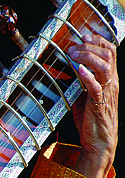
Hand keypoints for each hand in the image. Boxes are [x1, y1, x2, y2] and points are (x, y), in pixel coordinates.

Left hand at [67, 34, 118, 177]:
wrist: (99, 141)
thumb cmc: (91, 117)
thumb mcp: (85, 93)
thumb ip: (81, 79)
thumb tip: (67, 64)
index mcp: (108, 78)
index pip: (110, 51)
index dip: (98, 41)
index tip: (83, 36)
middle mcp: (110, 83)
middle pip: (108, 55)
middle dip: (89, 47)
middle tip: (72, 47)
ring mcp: (106, 93)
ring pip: (105, 67)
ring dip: (87, 57)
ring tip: (73, 55)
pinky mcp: (99, 104)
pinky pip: (97, 87)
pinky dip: (88, 77)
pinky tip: (79, 70)